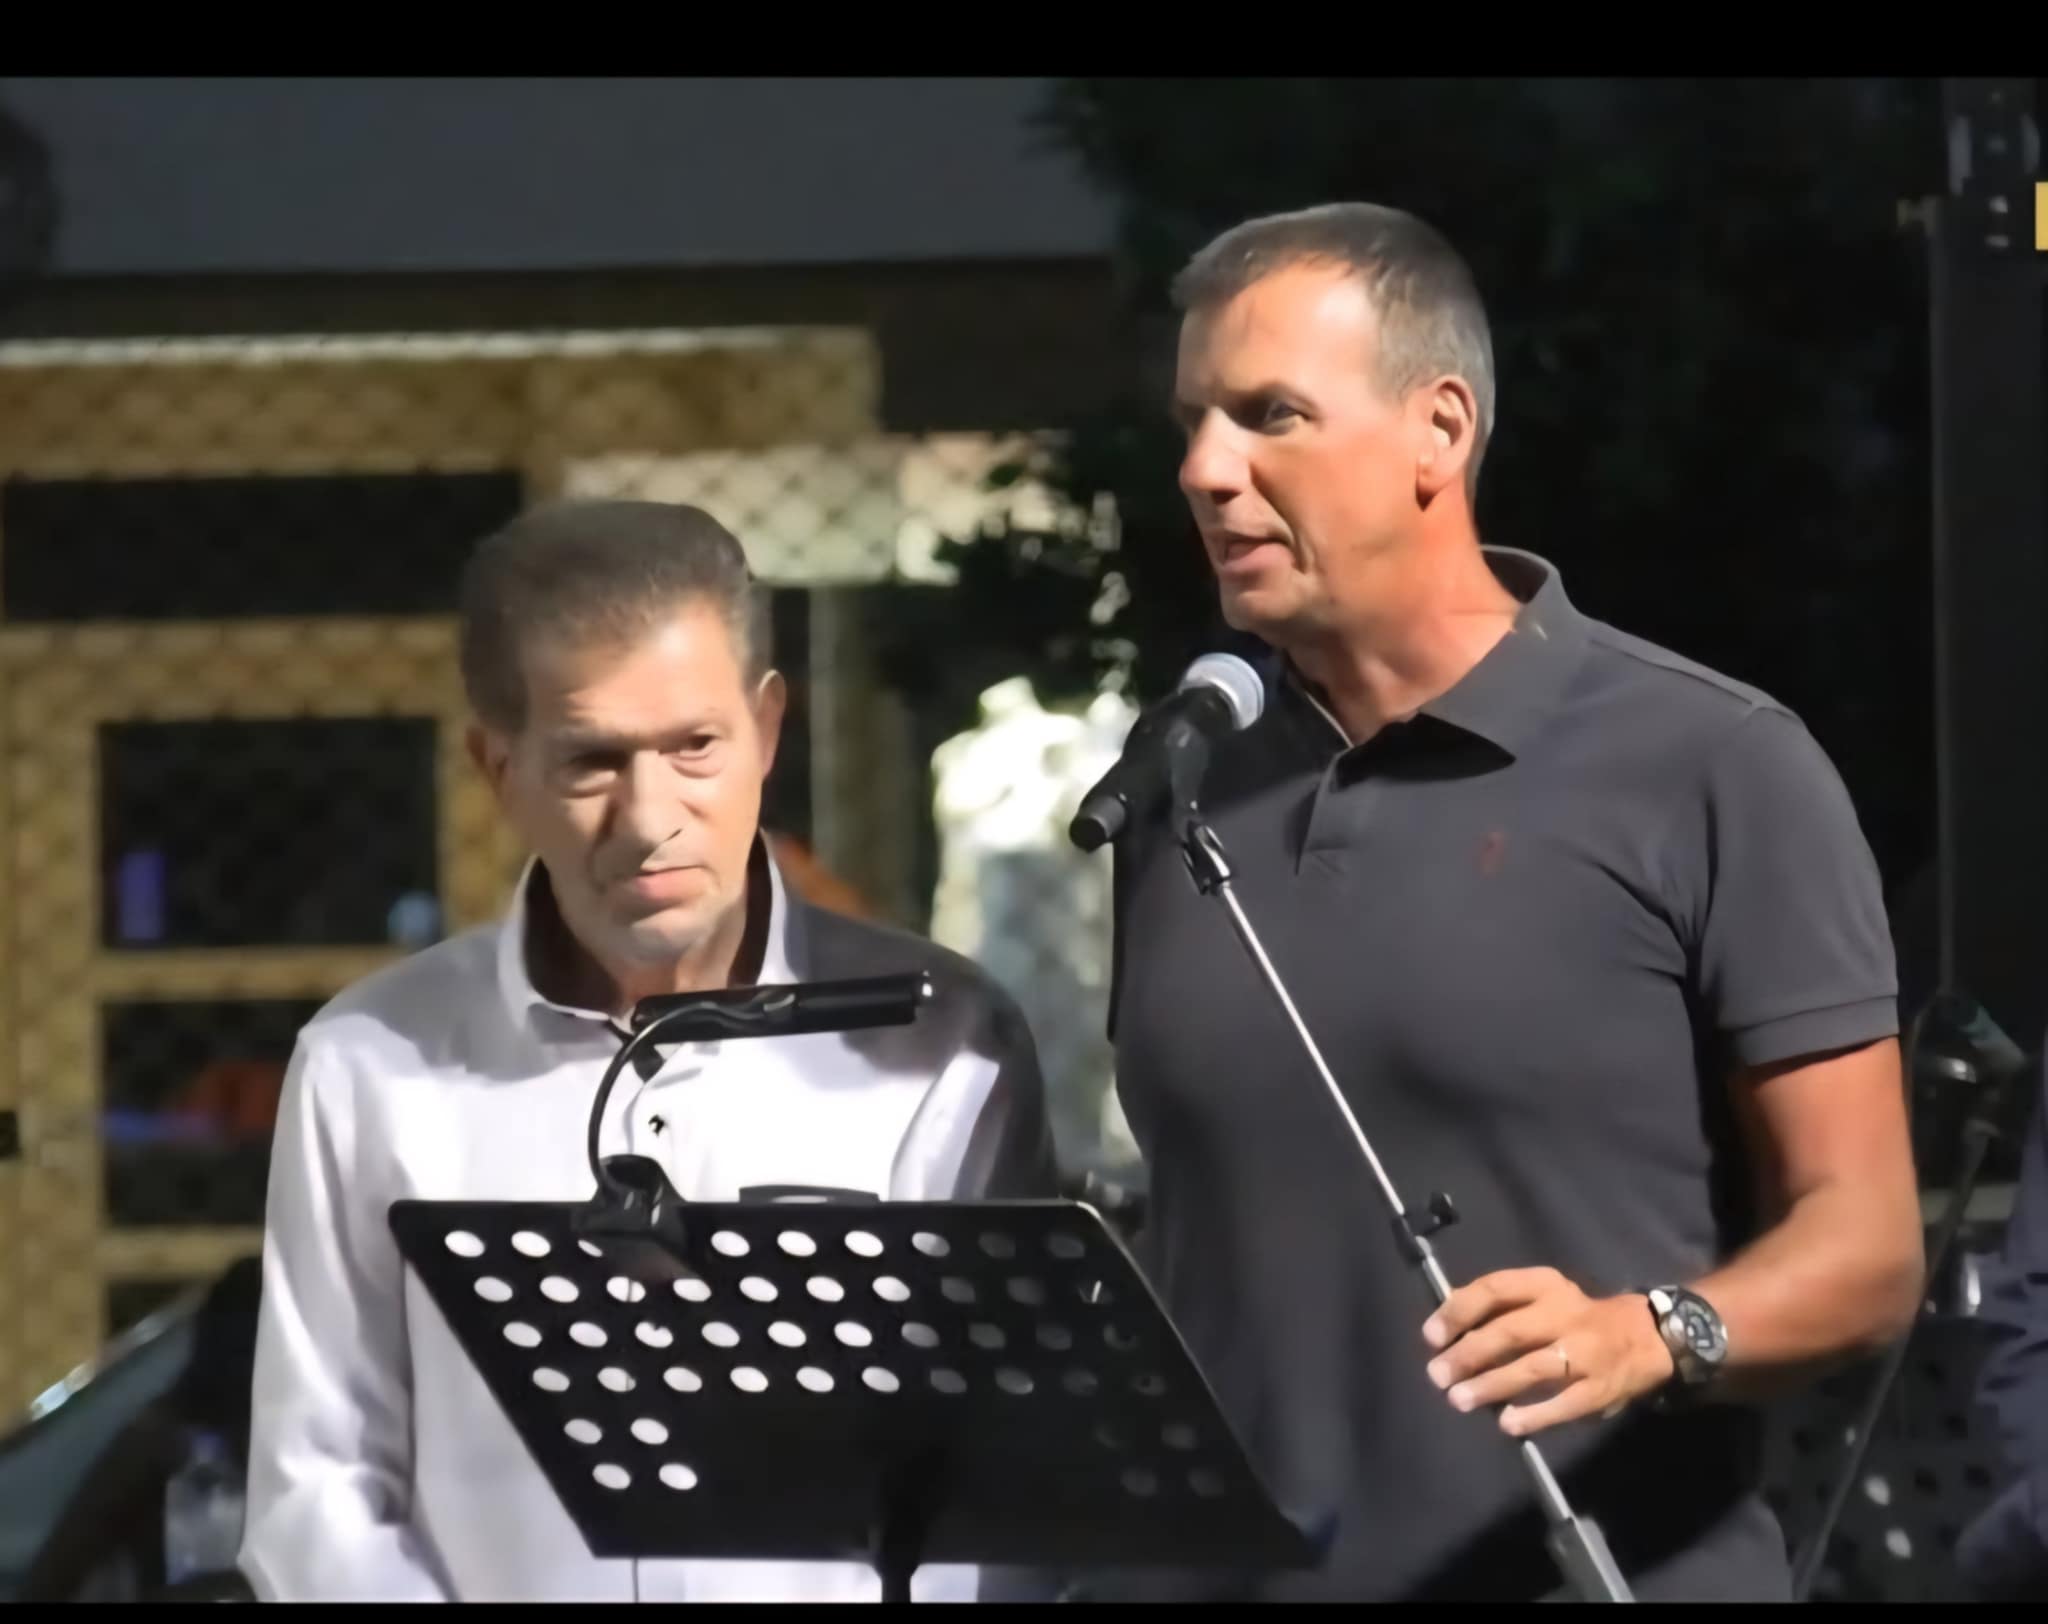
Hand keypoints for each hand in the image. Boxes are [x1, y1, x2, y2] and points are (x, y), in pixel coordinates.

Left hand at [1421, 1267, 1675, 1436]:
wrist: (1647, 1337)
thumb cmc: (1577, 1318)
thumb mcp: (1545, 1297)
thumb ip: (1503, 1308)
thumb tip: (1447, 1331)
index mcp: (1546, 1285)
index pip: (1495, 1289)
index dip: (1459, 1311)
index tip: (1431, 1335)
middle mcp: (1566, 1314)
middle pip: (1510, 1331)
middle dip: (1468, 1354)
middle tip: (1437, 1375)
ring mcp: (1586, 1352)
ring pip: (1533, 1368)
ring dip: (1492, 1385)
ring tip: (1459, 1399)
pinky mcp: (1600, 1388)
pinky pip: (1564, 1403)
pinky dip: (1534, 1415)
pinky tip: (1507, 1423)